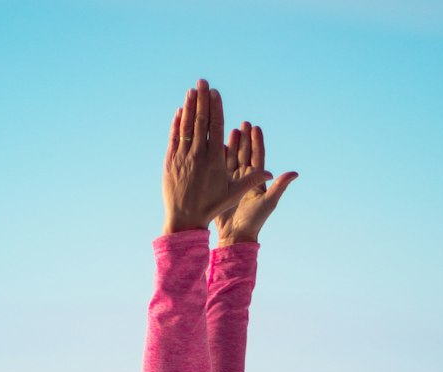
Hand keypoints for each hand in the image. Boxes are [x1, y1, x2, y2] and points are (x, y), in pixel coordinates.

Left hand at [162, 79, 272, 235]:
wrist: (184, 219)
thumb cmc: (211, 207)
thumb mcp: (233, 195)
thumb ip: (251, 180)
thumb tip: (271, 173)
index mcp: (214, 160)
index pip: (215, 127)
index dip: (215, 108)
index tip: (215, 93)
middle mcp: (197, 155)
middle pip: (200, 121)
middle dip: (202, 99)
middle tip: (203, 82)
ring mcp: (182, 157)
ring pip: (186, 126)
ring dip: (189, 106)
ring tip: (192, 90)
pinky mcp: (170, 161)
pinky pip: (174, 137)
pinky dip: (177, 123)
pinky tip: (180, 111)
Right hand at [215, 122, 297, 245]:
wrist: (235, 236)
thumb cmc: (254, 221)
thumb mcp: (268, 202)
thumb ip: (280, 186)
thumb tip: (295, 173)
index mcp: (258, 180)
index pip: (258, 157)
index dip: (257, 142)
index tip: (255, 127)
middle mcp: (246, 179)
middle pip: (245, 154)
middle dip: (244, 139)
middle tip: (243, 123)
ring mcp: (233, 182)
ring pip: (233, 158)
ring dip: (232, 144)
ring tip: (231, 130)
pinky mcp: (222, 186)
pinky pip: (220, 168)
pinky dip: (218, 156)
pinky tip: (215, 145)